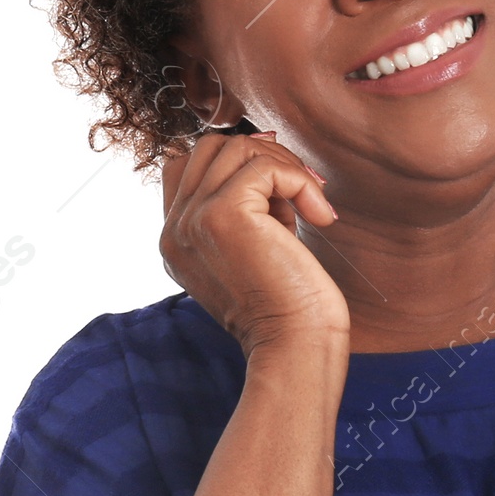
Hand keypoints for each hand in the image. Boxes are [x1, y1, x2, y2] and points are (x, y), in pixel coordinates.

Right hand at [159, 131, 348, 357]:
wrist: (296, 347)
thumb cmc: (289, 306)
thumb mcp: (254, 248)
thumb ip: (246, 206)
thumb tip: (264, 149)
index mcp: (176, 241)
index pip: (186, 167)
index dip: (235, 164)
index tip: (278, 188)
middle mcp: (174, 230)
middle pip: (209, 148)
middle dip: (262, 158)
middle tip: (301, 191)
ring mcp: (192, 220)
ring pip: (235, 149)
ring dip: (284, 169)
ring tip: (310, 207)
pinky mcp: (222, 215)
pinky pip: (264, 167)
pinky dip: (300, 182)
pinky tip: (320, 216)